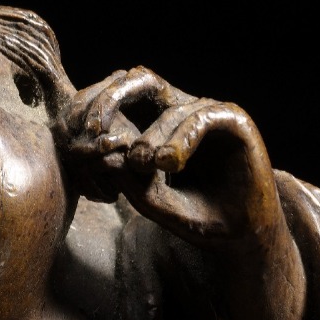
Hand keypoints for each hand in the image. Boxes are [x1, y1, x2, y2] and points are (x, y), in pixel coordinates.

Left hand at [62, 67, 283, 250]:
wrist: (238, 236)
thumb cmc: (194, 218)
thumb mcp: (152, 200)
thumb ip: (128, 178)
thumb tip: (104, 152)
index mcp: (156, 125)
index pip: (122, 100)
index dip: (98, 112)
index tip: (81, 141)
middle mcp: (180, 112)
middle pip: (140, 82)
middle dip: (111, 99)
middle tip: (94, 130)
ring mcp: (207, 113)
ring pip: (169, 108)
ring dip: (151, 137)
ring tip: (144, 165)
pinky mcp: (233, 119)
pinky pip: (202, 117)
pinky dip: (182, 137)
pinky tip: (170, 162)